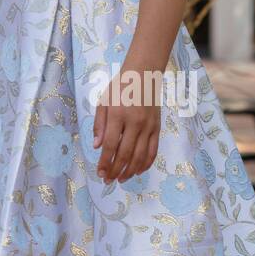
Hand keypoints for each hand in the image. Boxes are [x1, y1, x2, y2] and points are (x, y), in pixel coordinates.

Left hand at [93, 66, 161, 183]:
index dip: (105, 162)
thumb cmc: (120, 87)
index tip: (100, 172)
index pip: (111, 145)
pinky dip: (146, 163)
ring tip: (121, 179)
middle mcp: (135, 123)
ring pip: (140, 156)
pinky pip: (153, 150)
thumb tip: (97, 146)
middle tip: (108, 180)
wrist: (144, 75)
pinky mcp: (157, 128)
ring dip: (130, 171)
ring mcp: (148, 127)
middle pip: (125, 154)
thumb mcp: (104, 102)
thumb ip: (99, 125)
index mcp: (118, 115)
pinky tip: (138, 171)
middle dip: (116, 170)